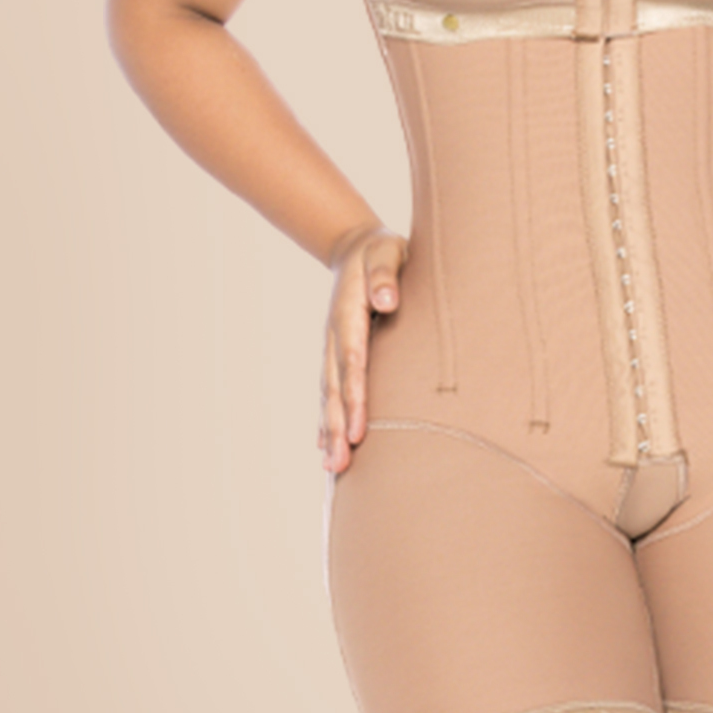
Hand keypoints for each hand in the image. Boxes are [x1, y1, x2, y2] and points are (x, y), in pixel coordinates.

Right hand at [317, 221, 408, 473]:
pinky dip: (325, 417)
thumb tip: (386, 300)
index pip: (353, 359)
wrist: (357, 246)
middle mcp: (335, 333)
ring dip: (329, 429)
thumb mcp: (388, 250)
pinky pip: (328, 389)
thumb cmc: (382, 249)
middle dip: (337, 425)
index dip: (355, 395)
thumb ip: (386, 274)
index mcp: (348, 311)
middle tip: (341, 463)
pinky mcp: (336, 351)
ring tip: (333, 466)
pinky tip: (324, 445)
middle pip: (335, 385)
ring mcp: (332, 344)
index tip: (357, 428)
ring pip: (328, 393)